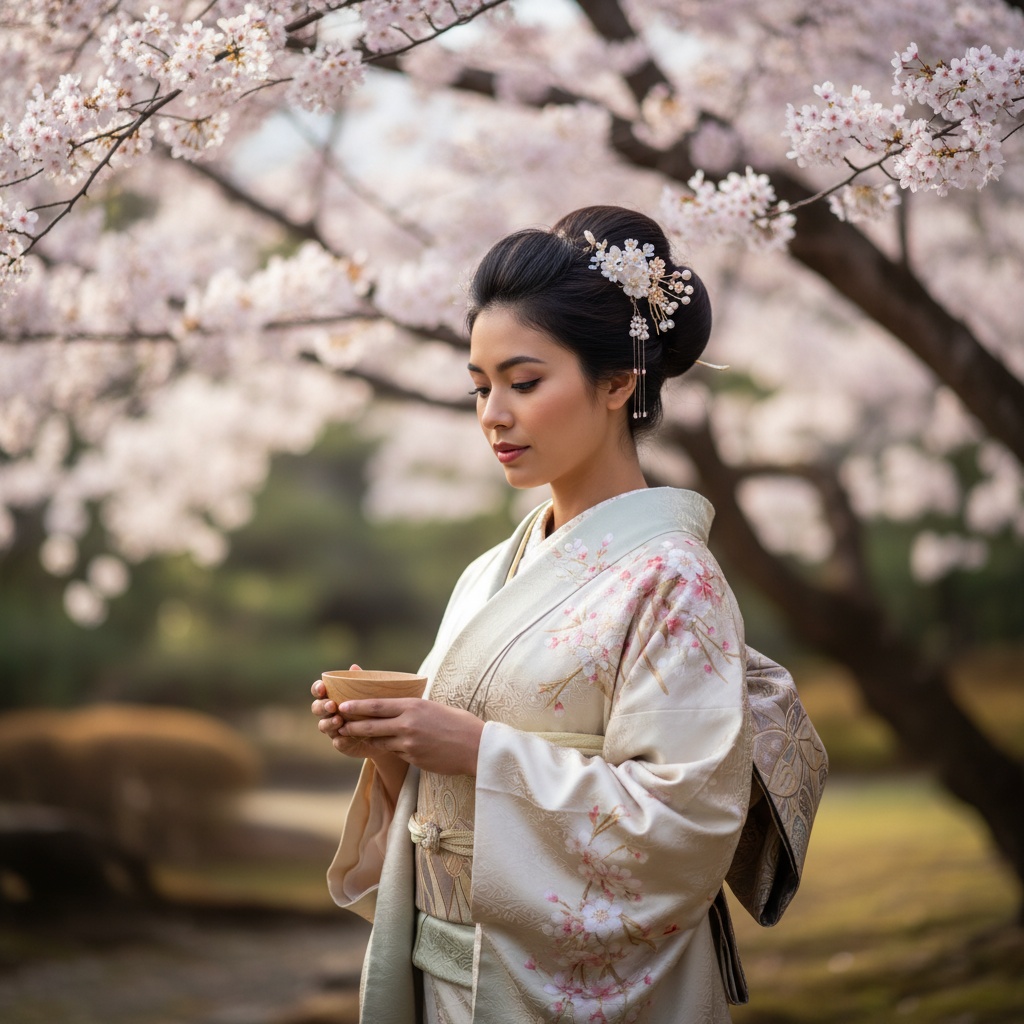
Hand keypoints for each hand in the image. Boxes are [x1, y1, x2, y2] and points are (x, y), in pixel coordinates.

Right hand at [310, 666, 383, 761]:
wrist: (385, 731)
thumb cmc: (372, 706)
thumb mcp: (368, 692)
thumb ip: (359, 681)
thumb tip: (353, 666)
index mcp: (332, 696)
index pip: (319, 691)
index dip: (317, 688)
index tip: (322, 688)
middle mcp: (329, 713)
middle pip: (317, 708)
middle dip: (322, 706)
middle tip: (332, 705)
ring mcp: (334, 729)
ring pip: (323, 726)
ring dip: (329, 723)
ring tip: (339, 720)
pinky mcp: (343, 743)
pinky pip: (338, 743)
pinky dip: (340, 740)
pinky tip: (344, 739)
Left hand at [335, 697, 484, 775]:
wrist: (475, 746)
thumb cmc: (458, 723)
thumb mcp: (433, 707)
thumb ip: (413, 708)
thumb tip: (397, 707)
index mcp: (413, 705)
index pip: (377, 704)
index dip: (356, 706)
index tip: (342, 705)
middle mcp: (408, 723)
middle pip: (371, 724)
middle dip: (352, 724)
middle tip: (338, 724)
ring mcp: (409, 742)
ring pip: (380, 740)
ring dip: (367, 739)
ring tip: (356, 736)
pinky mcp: (413, 757)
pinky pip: (394, 753)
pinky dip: (388, 749)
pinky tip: (386, 747)